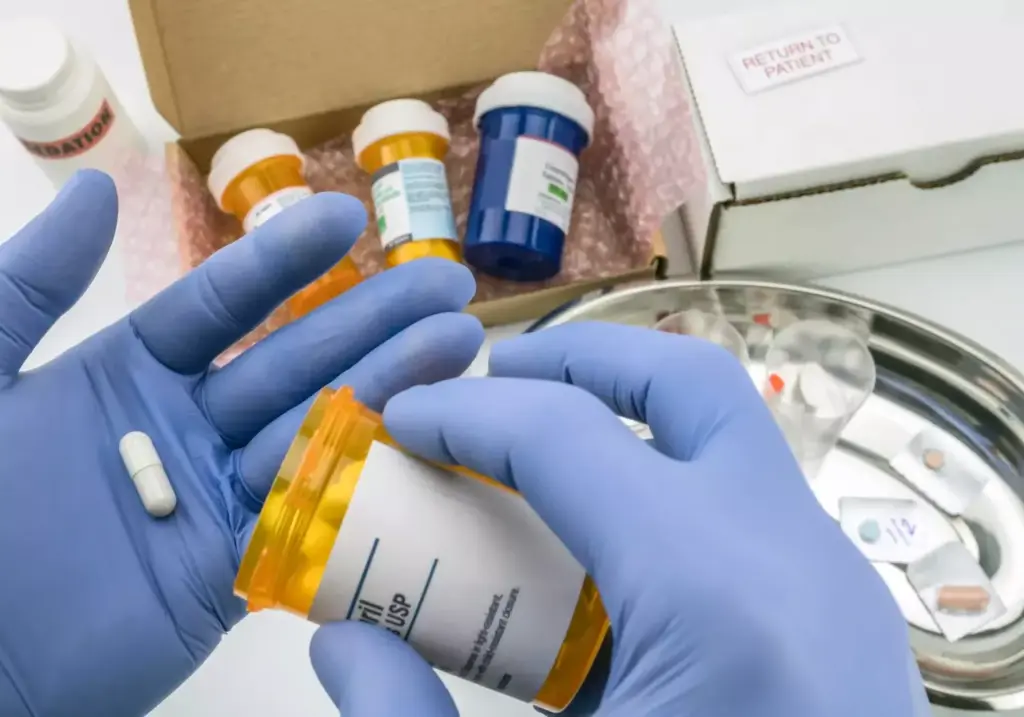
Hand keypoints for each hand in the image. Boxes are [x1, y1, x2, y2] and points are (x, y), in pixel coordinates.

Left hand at [0, 170, 483, 716]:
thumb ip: (30, 286)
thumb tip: (102, 191)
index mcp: (129, 376)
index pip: (222, 304)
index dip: (284, 260)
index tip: (348, 217)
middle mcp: (187, 428)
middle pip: (295, 361)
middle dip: (373, 319)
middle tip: (448, 285)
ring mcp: (217, 498)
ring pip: (318, 431)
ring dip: (392, 386)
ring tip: (462, 343)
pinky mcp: (237, 568)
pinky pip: (313, 516)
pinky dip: (370, 479)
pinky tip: (428, 438)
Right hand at [310, 323, 930, 715]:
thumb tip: (341, 646)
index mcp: (715, 596)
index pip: (568, 435)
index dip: (465, 412)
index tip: (397, 420)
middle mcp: (793, 560)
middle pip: (684, 383)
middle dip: (573, 362)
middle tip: (485, 385)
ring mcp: (831, 586)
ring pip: (724, 438)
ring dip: (621, 423)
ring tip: (527, 459)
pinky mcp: (836, 622)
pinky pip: (740, 511)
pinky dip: (658, 494)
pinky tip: (592, 561)